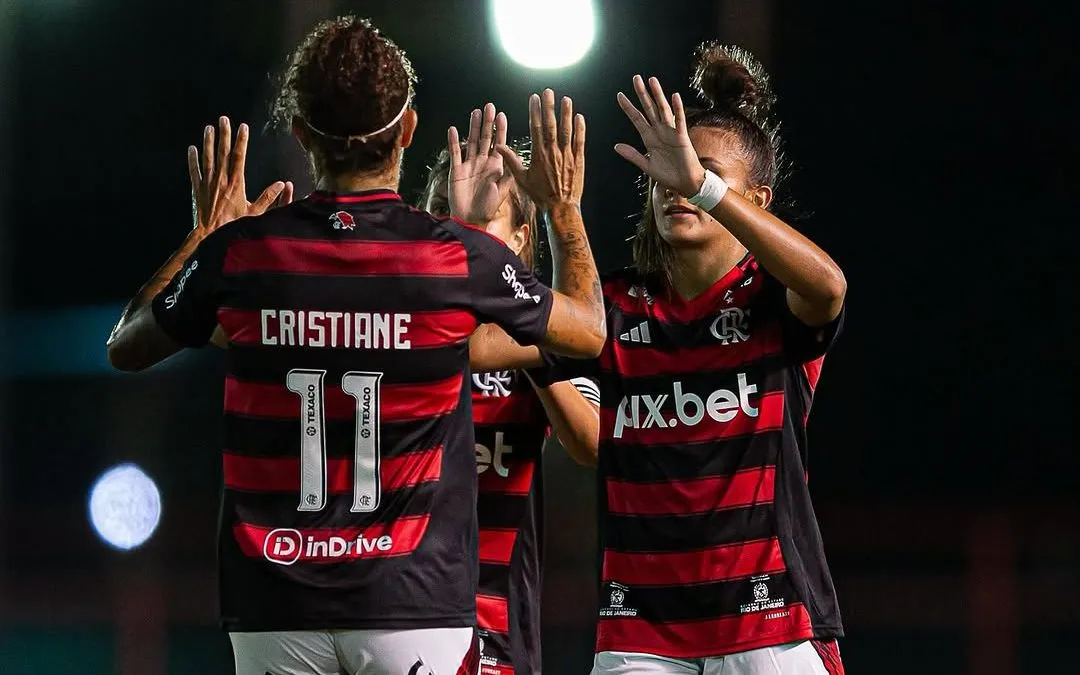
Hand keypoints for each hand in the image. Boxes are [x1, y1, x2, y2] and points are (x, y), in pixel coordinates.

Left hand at [188, 116, 291, 238]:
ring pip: (207, 158)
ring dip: (208, 142)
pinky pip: (194, 171)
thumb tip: (282, 185)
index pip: (239, 157)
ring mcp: (208, 184)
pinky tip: (192, 148)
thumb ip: (268, 198)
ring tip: (209, 128)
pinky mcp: (198, 190)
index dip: (241, 141)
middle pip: (222, 153)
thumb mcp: (255, 214)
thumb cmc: (235, 226)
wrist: (211, 236)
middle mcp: (221, 180)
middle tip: (224, 119)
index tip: (243, 127)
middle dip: (224, 135)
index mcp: (236, 184)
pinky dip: (192, 159)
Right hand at [446, 104, 513, 223]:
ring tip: (475, 112)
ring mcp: (469, 165)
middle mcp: (483, 163)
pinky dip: (454, 141)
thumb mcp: (503, 191)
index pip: (499, 143)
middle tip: (489, 106)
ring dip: (473, 127)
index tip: (502, 115)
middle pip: (485, 138)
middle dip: (487, 122)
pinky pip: (455, 153)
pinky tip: (454, 129)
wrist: (471, 220)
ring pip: (471, 142)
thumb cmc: (488, 208)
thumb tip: (517, 159)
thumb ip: (508, 175)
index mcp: (496, 166)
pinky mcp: (456, 170)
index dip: (500, 129)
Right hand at [497, 89, 584, 207]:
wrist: (560, 207)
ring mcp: (567, 155)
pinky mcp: (578, 160)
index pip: (535, 128)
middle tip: (549, 92)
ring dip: (566, 113)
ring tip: (566, 99)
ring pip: (567, 130)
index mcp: (538, 155)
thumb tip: (499, 147)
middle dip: (549, 107)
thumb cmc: (540, 195)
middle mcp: (552, 152)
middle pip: (550, 125)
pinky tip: (579, 117)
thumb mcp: (522, 179)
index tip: (534, 98)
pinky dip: (580, 129)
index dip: (534, 111)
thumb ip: (511, 161)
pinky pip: (580, 141)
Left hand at [615, 75, 705, 197]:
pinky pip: (679, 121)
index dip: (628, 107)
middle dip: (642, 94)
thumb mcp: (646, 165)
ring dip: (657, 95)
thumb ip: (632, 155)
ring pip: (662, 110)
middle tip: (636, 78)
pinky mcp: (682, 137)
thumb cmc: (668, 175)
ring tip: (652, 80)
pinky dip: (677, 108)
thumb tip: (616, 146)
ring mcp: (670, 132)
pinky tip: (674, 96)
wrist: (685, 184)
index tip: (620, 95)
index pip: (637, 118)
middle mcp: (659, 131)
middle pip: (648, 108)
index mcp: (649, 138)